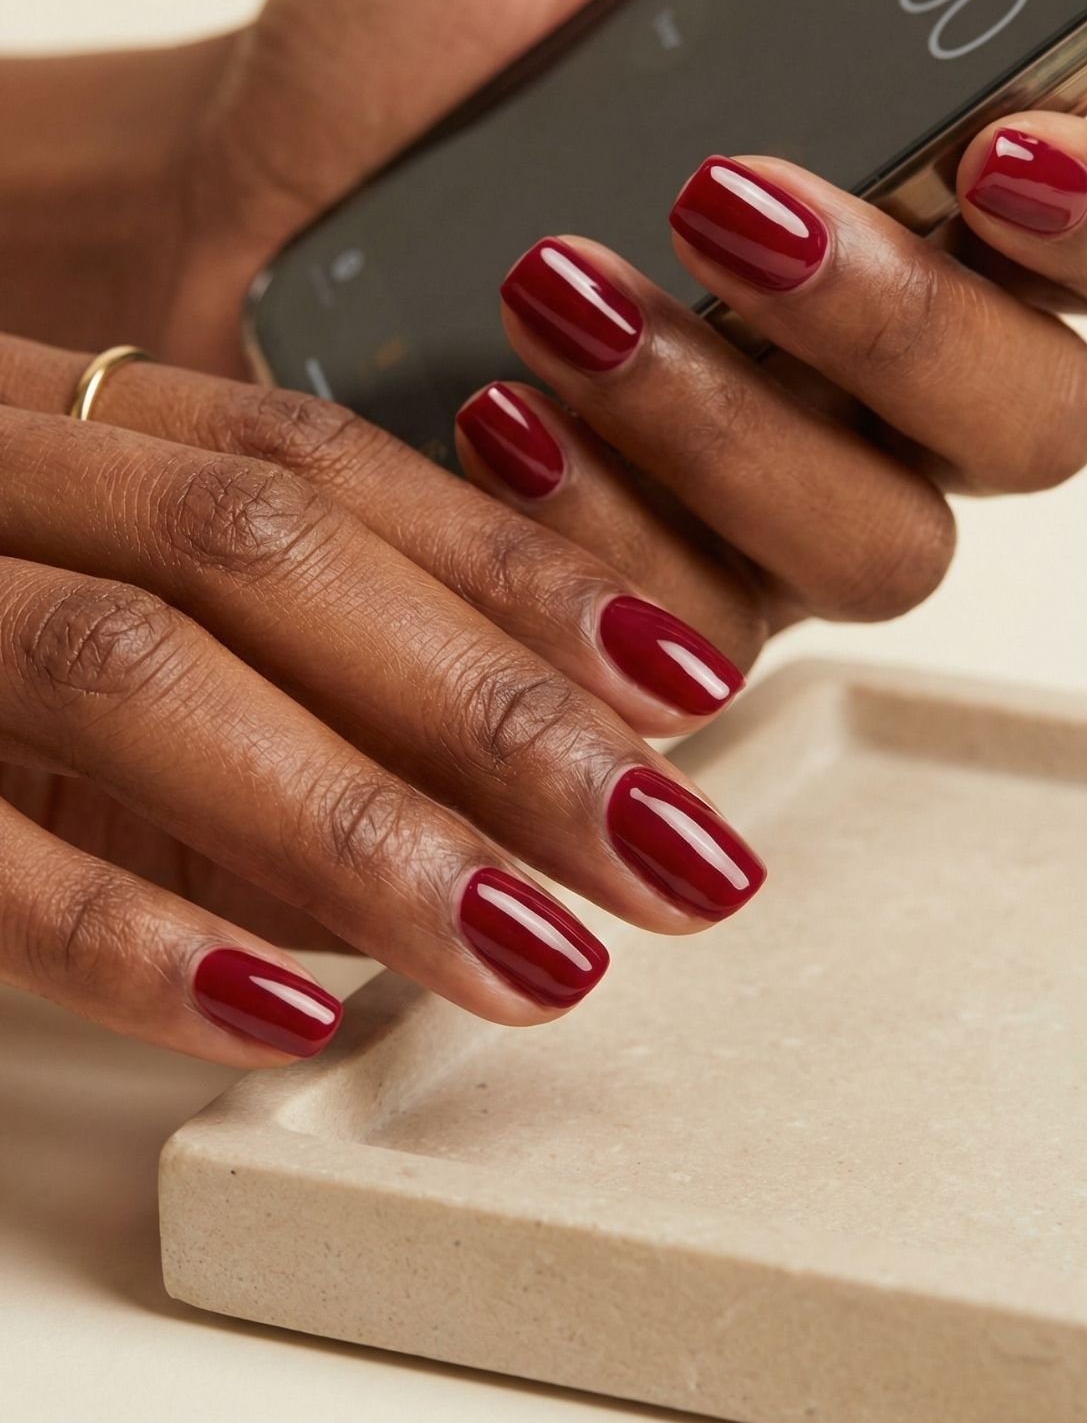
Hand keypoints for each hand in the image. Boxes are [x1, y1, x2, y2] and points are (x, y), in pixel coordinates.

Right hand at [0, 336, 766, 1063]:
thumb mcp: (49, 544)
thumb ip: (214, 607)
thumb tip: (466, 743)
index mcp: (40, 411)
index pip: (312, 460)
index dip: (508, 561)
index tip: (686, 673)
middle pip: (256, 553)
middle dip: (484, 701)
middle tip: (671, 851)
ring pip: (127, 672)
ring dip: (352, 821)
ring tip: (532, 952)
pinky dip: (114, 927)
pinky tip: (271, 1012)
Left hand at [458, 109, 1086, 656]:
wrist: (236, 194)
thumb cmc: (422, 49)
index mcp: (908, 201)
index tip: (1005, 144)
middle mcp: (872, 376)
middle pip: (1033, 423)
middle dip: (907, 327)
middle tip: (728, 205)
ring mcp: (768, 505)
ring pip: (886, 550)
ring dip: (736, 427)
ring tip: (560, 294)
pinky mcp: (642, 603)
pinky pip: (695, 632)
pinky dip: (603, 524)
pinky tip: (494, 419)